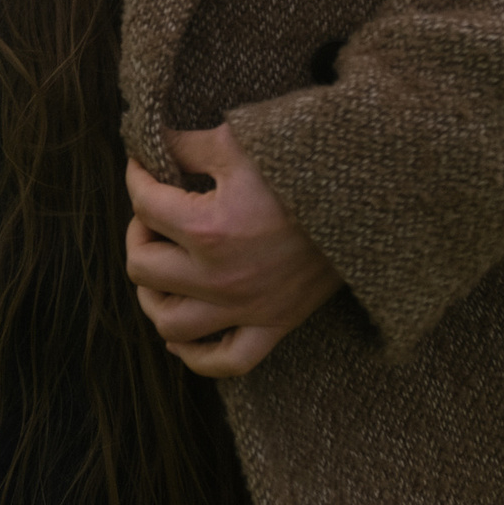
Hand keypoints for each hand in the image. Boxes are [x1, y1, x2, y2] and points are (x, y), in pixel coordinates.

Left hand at [125, 123, 342, 378]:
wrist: (367, 196)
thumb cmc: (303, 163)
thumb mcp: (239, 142)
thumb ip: (188, 145)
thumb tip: (154, 145)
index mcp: (208, 228)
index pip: (144, 204)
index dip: (136, 177)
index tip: (143, 167)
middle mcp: (220, 278)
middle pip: (142, 268)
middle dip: (139, 235)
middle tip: (154, 216)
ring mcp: (248, 308)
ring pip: (170, 325)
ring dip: (154, 297)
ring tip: (161, 269)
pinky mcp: (276, 324)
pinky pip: (226, 362)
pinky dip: (196, 354)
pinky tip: (182, 335)